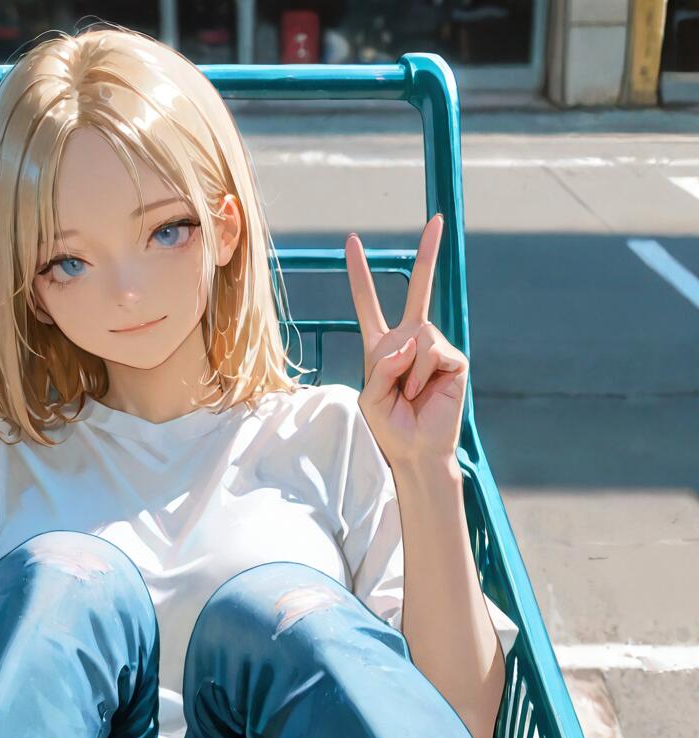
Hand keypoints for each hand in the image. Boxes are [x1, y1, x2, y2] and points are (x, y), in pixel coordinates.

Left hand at [345, 213, 468, 469]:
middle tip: (437, 219)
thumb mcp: (369, 396)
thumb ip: (382, 366)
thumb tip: (411, 341)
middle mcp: (411, 340)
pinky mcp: (454, 359)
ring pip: (418, 334)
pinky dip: (420, 374)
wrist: (414, 450)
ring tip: (407, 394)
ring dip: (406, 368)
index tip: (352, 241)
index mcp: (382, 347)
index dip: (359, 274)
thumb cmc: (389, 427)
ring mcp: (435, 347)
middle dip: (428, 254)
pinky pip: (431, 352)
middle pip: (419, 289)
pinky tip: (422, 393)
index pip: (368, 304)